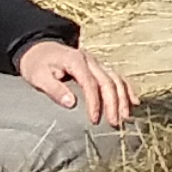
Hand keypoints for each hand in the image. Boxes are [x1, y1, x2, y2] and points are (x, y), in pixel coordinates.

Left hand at [16, 36, 135, 128]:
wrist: (39, 49)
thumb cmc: (37, 64)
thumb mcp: (38, 76)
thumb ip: (54, 89)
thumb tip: (71, 103)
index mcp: (76, 61)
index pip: (90, 83)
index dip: (94, 102)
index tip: (94, 119)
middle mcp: (90, 60)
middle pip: (108, 81)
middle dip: (113, 103)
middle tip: (114, 122)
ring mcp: (97, 63)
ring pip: (116, 79)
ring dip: (123, 98)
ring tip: (125, 116)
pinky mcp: (99, 67)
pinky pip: (118, 77)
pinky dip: (127, 89)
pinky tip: (134, 101)